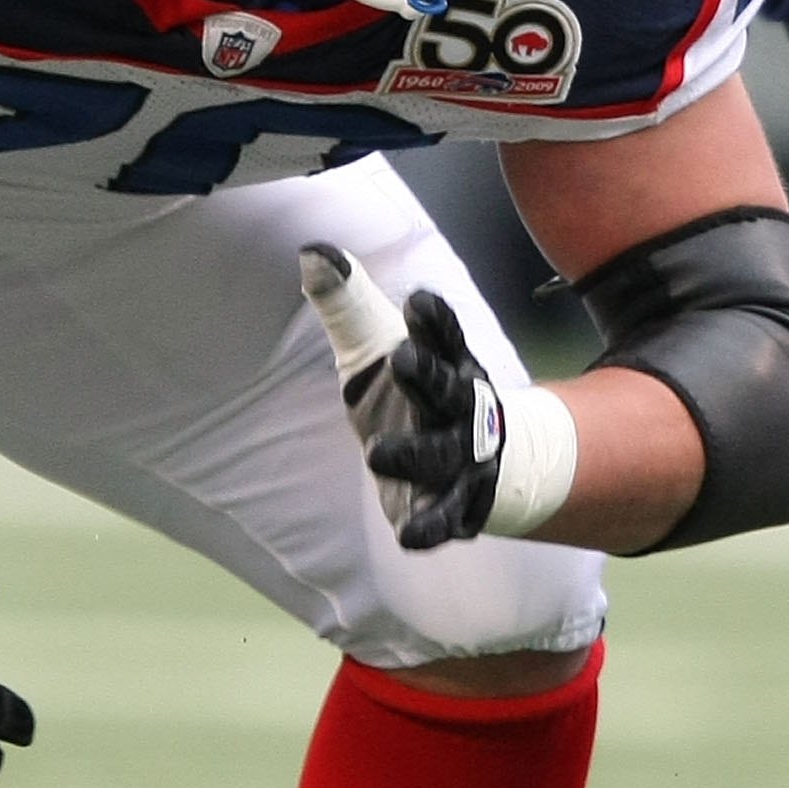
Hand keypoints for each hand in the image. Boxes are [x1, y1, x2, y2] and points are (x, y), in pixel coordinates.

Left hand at [298, 245, 576, 548]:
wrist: (477, 454)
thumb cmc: (412, 389)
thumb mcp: (377, 343)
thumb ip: (347, 302)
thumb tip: (311, 252)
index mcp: (446, 363)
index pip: (443, 335)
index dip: (433, 320)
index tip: (417, 301)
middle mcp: (460, 408)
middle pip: (446, 390)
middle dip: (427, 376)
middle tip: (401, 359)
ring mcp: (461, 458)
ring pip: (441, 455)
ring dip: (414, 454)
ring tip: (377, 453)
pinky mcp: (454, 504)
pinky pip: (444, 518)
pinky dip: (430, 527)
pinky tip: (409, 536)